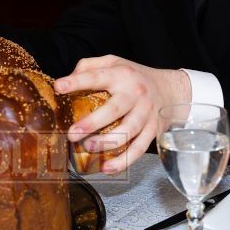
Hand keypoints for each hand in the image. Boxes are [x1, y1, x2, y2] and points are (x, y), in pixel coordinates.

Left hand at [54, 55, 190, 173]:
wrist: (170, 88)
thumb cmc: (135, 76)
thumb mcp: (114, 62)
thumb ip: (89, 66)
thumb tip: (67, 80)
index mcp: (121, 75)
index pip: (97, 76)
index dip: (77, 81)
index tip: (59, 87)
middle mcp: (135, 94)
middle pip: (114, 109)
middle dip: (93, 122)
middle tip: (72, 133)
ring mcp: (146, 113)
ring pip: (129, 130)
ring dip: (108, 142)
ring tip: (89, 147)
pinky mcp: (153, 130)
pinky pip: (140, 148)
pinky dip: (125, 161)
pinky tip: (108, 167)